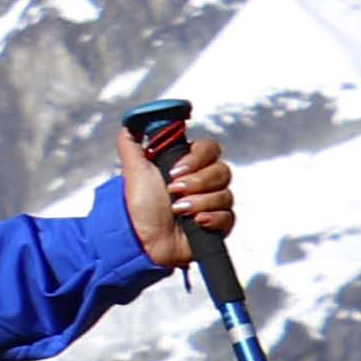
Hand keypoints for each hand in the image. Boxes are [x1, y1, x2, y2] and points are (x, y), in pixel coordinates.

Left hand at [124, 122, 235, 266]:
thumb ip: (131, 142)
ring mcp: (213, 203)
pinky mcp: (219, 225)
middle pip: (222, 171)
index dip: (196, 158)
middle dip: (196, 182)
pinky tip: (195, 222)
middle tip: (173, 192)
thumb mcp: (133, 169)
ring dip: (198, 202)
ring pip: (225, 194)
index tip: (174, 171)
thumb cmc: (138, 204)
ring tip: (177, 210)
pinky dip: (211, 218)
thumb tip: (132, 122)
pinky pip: (228, 216)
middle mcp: (205, 181)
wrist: (141, 239)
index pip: (210, 148)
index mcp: (189, 164)